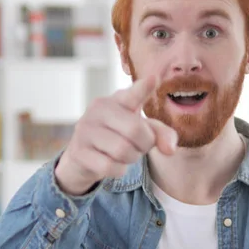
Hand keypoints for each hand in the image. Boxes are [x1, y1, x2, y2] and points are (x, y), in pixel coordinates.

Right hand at [54, 75, 176, 195]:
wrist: (84, 155)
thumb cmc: (119, 136)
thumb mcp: (142, 130)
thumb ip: (161, 134)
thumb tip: (170, 150)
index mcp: (119, 99)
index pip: (133, 93)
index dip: (143, 87)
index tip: (154, 78)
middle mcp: (99, 109)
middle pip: (136, 130)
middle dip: (145, 144)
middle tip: (141, 146)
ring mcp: (85, 129)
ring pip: (123, 150)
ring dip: (132, 158)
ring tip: (126, 153)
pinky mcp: (78, 151)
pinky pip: (110, 166)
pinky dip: (118, 170)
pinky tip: (113, 163)